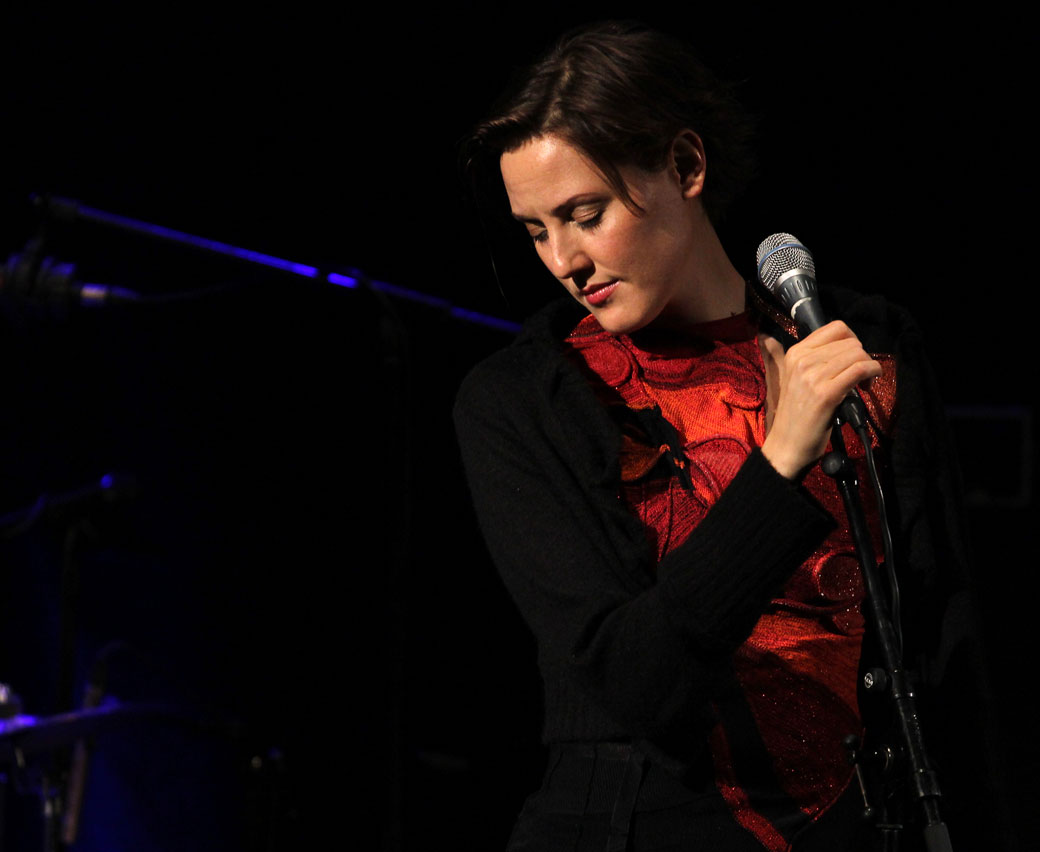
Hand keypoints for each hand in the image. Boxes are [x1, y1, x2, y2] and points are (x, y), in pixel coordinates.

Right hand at [759, 321, 881, 479]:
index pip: (835, 328)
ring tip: (864, 382)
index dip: (852, 340)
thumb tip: (818, 342)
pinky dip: (872, 372)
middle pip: (850, 341)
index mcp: (794, 353)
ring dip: (869, 366)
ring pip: (857, 353)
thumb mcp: (793, 379)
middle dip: (862, 355)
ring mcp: (813, 376)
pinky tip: (869, 383)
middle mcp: (802, 360)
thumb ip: (806, 359)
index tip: (853, 357)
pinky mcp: (826, 394)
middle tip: (861, 374)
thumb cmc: (795, 415)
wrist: (786, 445)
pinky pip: (859, 370)